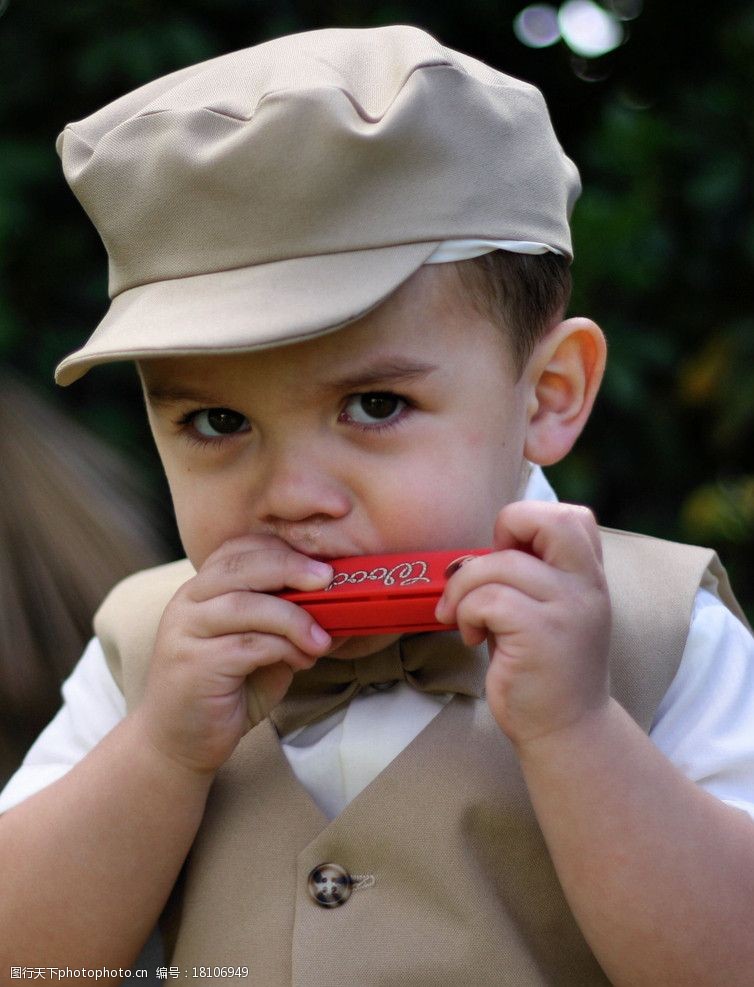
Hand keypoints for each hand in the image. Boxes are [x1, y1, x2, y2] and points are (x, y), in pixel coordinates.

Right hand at [135, 534, 332, 774]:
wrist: (178, 742)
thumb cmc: (226, 691)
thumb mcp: (261, 648)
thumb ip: (285, 624)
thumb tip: (338, 606)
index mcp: (202, 589)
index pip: (238, 549)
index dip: (280, 549)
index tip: (320, 563)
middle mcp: (187, 602)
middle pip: (240, 565)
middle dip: (290, 567)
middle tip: (328, 580)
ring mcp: (185, 632)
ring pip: (245, 604)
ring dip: (293, 618)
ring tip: (321, 639)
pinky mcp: (193, 665)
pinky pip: (247, 645)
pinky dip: (283, 648)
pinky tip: (301, 661)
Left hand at [435, 502, 610, 748]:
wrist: (566, 731)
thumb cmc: (543, 669)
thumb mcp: (549, 610)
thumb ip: (531, 574)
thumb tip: (484, 548)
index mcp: (588, 576)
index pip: (571, 515)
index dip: (527, 522)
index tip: (507, 557)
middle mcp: (586, 586)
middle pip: (549, 519)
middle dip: (505, 529)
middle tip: (489, 567)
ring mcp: (567, 609)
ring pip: (500, 564)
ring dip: (465, 588)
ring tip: (466, 618)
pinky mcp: (540, 634)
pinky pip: (488, 599)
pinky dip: (467, 613)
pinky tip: (474, 637)